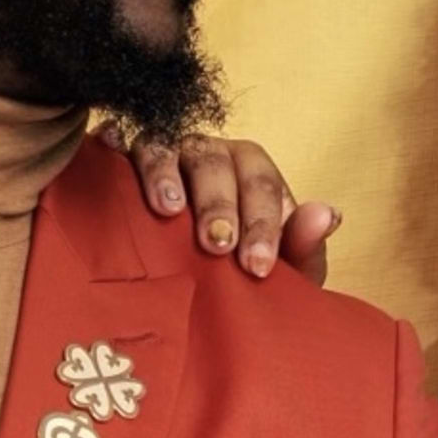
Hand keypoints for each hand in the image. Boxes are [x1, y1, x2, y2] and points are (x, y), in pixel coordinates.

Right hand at [132, 134, 340, 282]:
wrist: (199, 290)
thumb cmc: (241, 271)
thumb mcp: (282, 271)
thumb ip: (305, 247)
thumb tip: (328, 214)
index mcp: (250, 171)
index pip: (261, 183)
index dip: (263, 222)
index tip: (258, 266)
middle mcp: (207, 156)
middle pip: (213, 162)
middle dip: (218, 204)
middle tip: (218, 246)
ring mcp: (164, 157)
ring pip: (163, 148)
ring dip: (165, 175)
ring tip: (168, 210)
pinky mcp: (123, 166)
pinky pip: (115, 147)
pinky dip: (112, 149)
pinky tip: (108, 152)